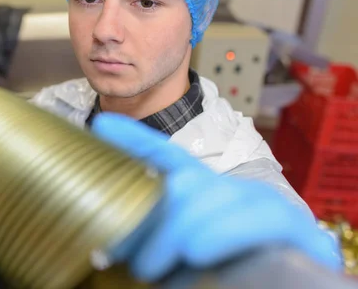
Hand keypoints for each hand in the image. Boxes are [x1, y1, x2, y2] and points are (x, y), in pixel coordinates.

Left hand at [91, 113, 341, 281]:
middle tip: (120, 255)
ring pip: (208, 194)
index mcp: (204, 194)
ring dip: (172, 232)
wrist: (289, 286)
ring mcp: (263, 204)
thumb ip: (155, 244)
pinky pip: (257, 218)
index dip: (135, 140)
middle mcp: (232, 190)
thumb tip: (109, 249)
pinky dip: (222, 232)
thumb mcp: (181, 257)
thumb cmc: (228, 274)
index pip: (166, 157)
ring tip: (150, 267)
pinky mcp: (295, 227)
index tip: (102, 124)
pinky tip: (197, 251)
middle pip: (181, 180)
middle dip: (146, 217)